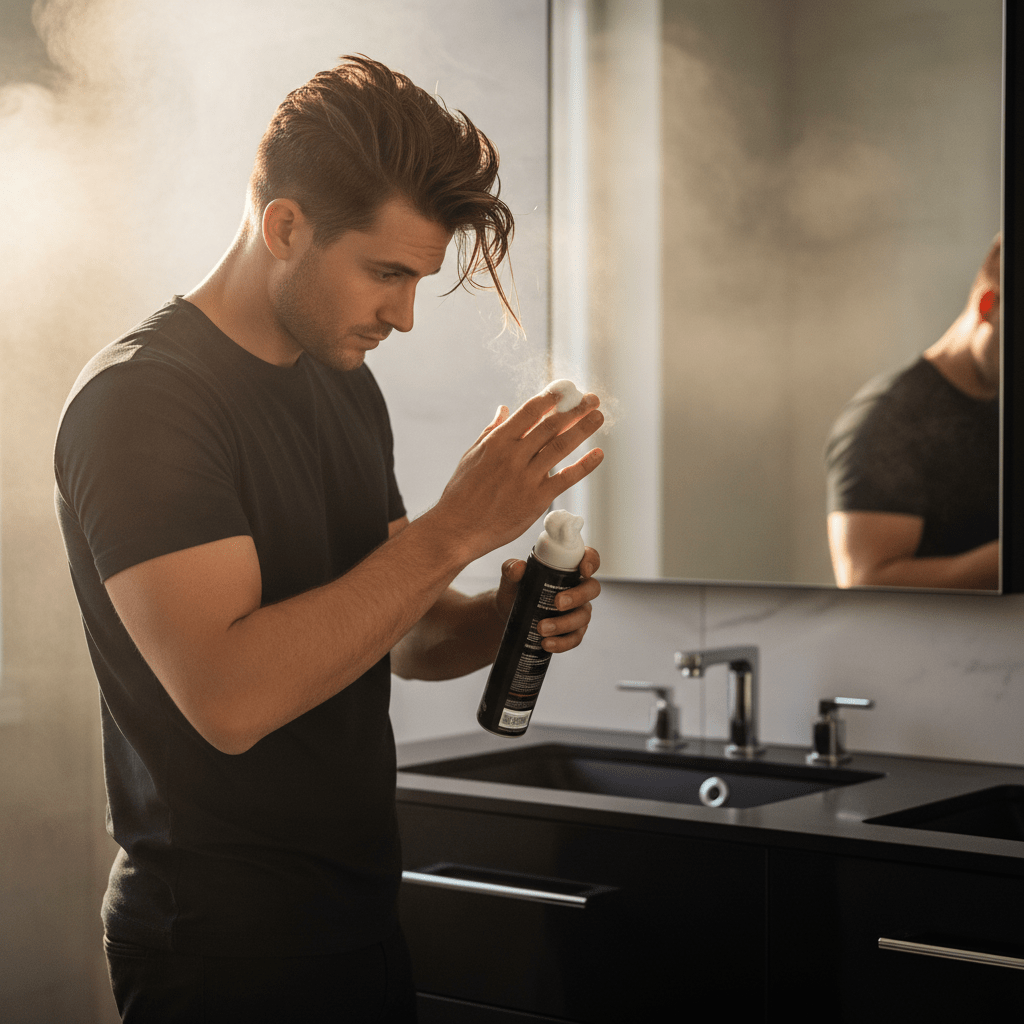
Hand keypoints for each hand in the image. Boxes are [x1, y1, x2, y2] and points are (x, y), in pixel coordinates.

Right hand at [434, 389, 604, 562]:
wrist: (458, 528)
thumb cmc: (461, 494)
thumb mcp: (472, 456)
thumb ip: (491, 431)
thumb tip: (503, 410)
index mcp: (497, 442)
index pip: (530, 411)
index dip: (551, 398)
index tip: (566, 390)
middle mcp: (514, 455)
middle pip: (551, 425)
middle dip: (574, 409)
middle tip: (591, 399)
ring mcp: (526, 477)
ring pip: (561, 446)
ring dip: (583, 428)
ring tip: (598, 416)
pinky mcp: (537, 499)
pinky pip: (566, 478)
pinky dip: (584, 465)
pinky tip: (598, 455)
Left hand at [495, 545, 601, 653]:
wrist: (507, 617)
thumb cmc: (515, 591)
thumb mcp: (510, 580)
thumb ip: (511, 570)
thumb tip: (518, 568)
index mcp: (568, 570)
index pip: (589, 558)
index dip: (591, 561)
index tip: (583, 569)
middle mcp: (578, 588)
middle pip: (592, 589)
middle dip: (577, 596)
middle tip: (557, 603)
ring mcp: (578, 611)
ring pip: (583, 616)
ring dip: (564, 623)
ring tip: (541, 629)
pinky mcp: (574, 632)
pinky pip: (575, 638)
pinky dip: (562, 642)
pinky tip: (547, 643)